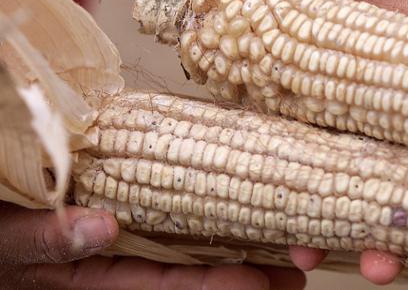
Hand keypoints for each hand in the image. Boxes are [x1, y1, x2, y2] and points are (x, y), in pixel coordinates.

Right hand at [0, 202, 304, 289]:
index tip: (263, 281)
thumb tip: (102, 227)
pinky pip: (177, 217)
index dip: (219, 285)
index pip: (170, 286)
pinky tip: (241, 208)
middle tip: (296, 269)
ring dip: (240, 245)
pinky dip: (211, 215)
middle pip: (195, 271)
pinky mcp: (133, 209)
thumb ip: (50, 236)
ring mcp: (132, 236)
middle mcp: (124, 258)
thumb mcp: (11, 238)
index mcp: (100, 274)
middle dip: (247, 275)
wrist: (0, 207)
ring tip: (287, 245)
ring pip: (194, 246)